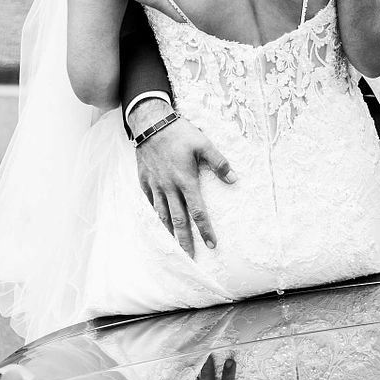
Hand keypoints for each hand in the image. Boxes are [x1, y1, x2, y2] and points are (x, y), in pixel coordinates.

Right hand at [130, 98, 236, 258]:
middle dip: (185, 240)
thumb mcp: (204, 144)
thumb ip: (219, 163)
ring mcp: (156, 185)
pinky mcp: (145, 181)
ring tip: (175, 246)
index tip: (212, 245)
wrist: (150, 123)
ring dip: (169, 232)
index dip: (205, 230)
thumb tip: (234, 179)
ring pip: (162, 215)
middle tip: (190, 257)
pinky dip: (155, 214)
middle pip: (178, 220)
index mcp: (186, 181)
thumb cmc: (179, 133)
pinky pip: (150, 202)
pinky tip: (159, 222)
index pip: (198, 212)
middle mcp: (170, 187)